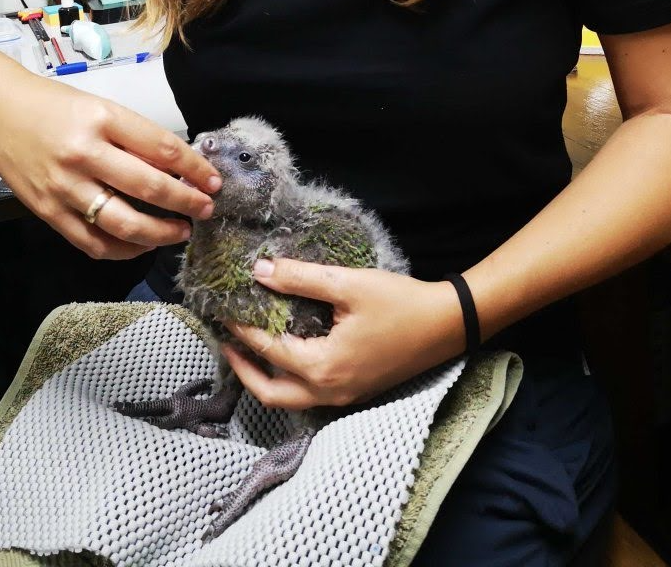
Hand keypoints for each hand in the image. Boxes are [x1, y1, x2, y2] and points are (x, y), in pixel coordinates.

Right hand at [0, 72, 219, 259]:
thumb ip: (134, 137)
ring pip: (125, 224)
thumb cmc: (53, 105)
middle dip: (187, 202)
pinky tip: (142, 245)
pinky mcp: (49, 212)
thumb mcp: (100, 108)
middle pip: (150, 187)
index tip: (214, 180)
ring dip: (161, 233)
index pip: (162, 148)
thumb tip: (177, 168)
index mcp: (103, 119)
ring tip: (181, 232)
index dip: (195, 168)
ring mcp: (65, 187)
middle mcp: (85, 154)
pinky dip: (124, 250)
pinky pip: (94, 243)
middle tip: (206, 209)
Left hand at [222, 259, 466, 410]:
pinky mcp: (356, 389)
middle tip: (226, 340)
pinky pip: (309, 393)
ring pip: (290, 399)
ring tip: (249, 346)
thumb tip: (259, 270)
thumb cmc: (400, 302)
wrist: (448, 324)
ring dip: (265, 376)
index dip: (242, 328)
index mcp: (324, 367)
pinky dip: (289, 377)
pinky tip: (287, 349)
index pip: (269, 350)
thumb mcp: (348, 284)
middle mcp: (330, 391)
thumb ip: (300, 278)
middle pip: (271, 394)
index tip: (223, 308)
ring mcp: (344, 396)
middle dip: (244, 369)